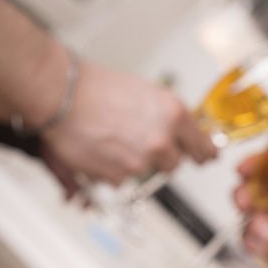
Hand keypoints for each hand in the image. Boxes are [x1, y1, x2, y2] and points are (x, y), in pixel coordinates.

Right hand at [42, 62, 216, 185]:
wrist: (61, 96)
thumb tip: (177, 131)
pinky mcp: (119, 176)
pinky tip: (101, 147)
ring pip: (145, 171)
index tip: (206, 158)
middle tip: (138, 139)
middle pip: (174, 164)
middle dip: (160, 156)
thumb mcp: (146, 92)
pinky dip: (112, 168)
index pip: (203, 146)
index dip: (204, 153)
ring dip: (132, 161)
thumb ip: (166, 116)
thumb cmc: (96, 88)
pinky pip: (121, 179)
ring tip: (112, 138)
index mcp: (174, 114)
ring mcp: (141, 161)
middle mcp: (162, 140)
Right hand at [234, 156, 267, 267]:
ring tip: (265, 231)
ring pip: (249, 212)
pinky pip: (250, 238)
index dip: (259, 161)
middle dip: (246, 191)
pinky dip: (252, 241)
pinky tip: (263, 245)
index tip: (246, 168)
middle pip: (255, 184)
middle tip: (246, 201)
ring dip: (250, 219)